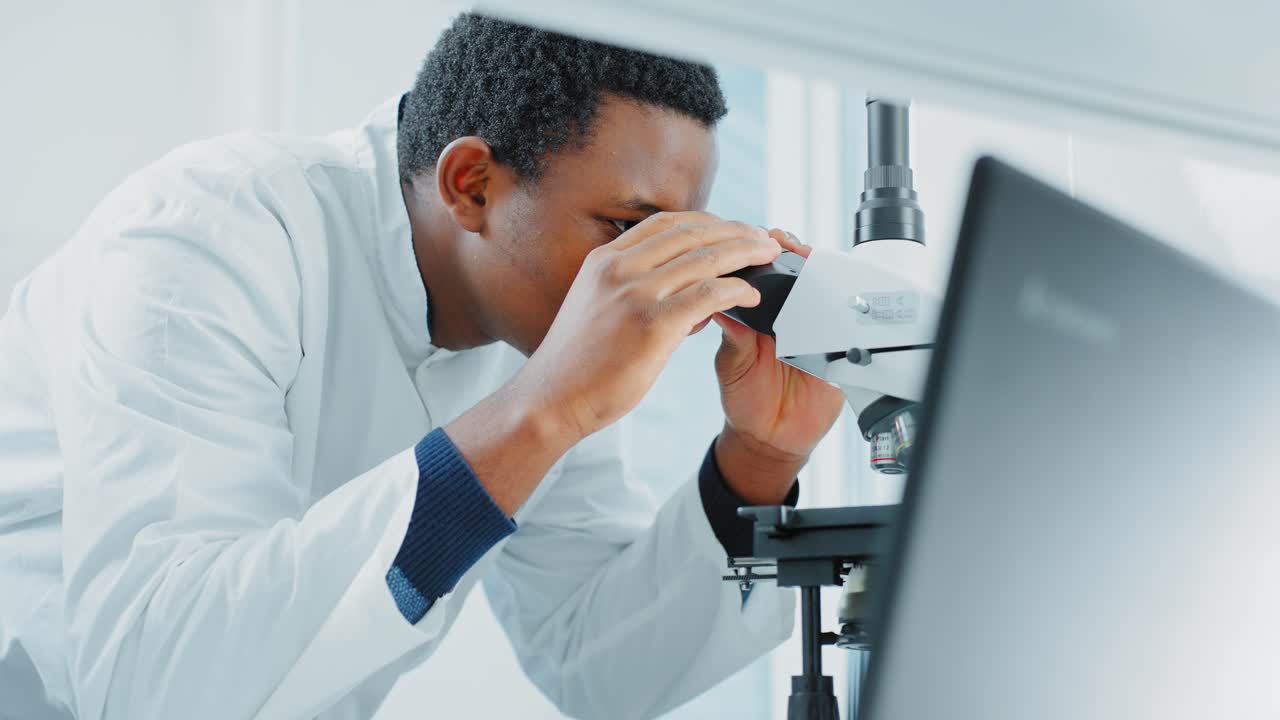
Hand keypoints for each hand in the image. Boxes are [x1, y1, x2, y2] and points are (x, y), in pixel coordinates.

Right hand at [448, 212, 781, 513]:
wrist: (551, 400)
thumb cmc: (578, 365)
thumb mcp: (600, 310)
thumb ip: (640, 295)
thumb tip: (695, 299)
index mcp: (603, 260)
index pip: (665, 224)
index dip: (706, 221)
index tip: (732, 229)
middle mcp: (618, 268)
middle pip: (691, 234)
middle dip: (734, 232)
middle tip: (764, 238)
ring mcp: (634, 293)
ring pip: (705, 259)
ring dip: (744, 254)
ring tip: (769, 257)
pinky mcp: (652, 324)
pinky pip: (708, 295)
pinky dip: (737, 290)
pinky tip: (753, 295)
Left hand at [712, 230, 845, 504]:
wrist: (769, 437)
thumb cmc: (745, 397)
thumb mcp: (732, 365)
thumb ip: (732, 337)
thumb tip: (719, 306)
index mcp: (760, 314)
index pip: (762, 272)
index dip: (759, 252)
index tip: (753, 238)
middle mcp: (788, 316)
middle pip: (798, 271)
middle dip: (791, 251)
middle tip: (780, 243)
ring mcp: (814, 331)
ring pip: (825, 289)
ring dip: (816, 272)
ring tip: (802, 260)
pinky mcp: (837, 352)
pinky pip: (846, 326)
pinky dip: (842, 312)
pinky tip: (830, 303)